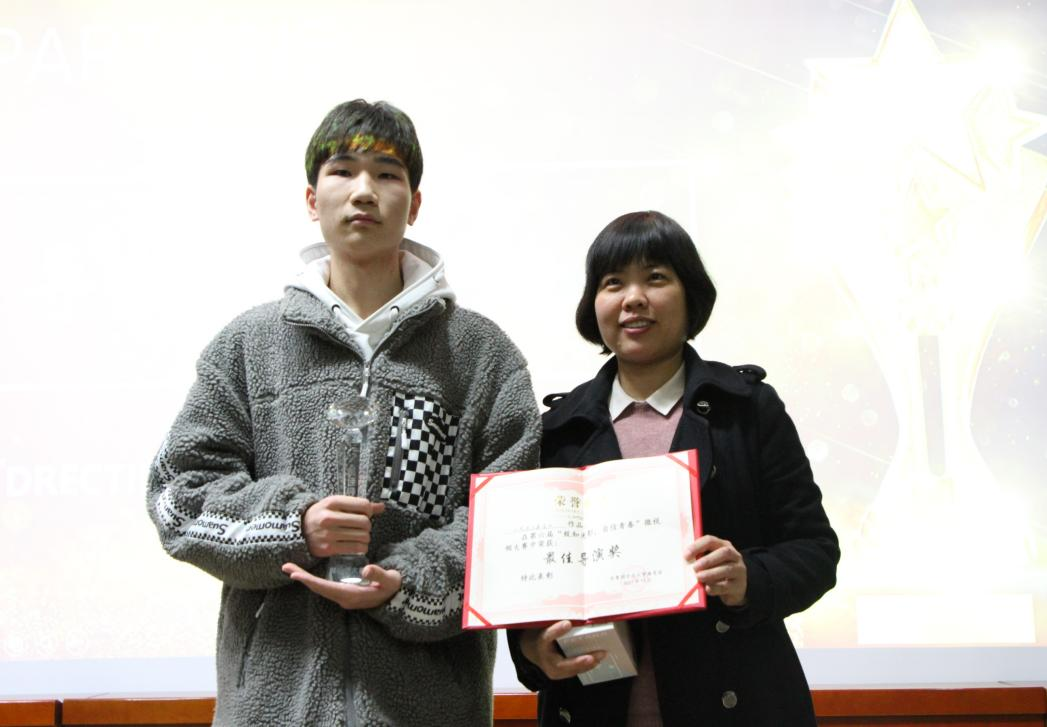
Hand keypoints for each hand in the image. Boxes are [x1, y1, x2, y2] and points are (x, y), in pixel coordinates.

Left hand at [281, 562, 401, 609]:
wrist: (398, 597)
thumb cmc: (393, 586)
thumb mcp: (389, 580)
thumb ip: (378, 575)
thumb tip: (366, 569)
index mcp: (351, 595)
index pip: (325, 587)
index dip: (309, 580)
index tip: (295, 574)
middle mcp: (344, 599)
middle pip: (318, 588)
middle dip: (302, 577)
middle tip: (285, 567)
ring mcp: (343, 597)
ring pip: (320, 588)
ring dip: (306, 579)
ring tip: (292, 569)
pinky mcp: (345, 594)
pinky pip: (325, 587)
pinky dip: (314, 581)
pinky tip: (308, 575)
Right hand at [302, 495, 385, 557]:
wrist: (299, 530)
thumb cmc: (323, 514)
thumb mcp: (337, 504)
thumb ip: (358, 505)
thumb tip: (382, 507)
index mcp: (332, 502)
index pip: (363, 505)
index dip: (368, 511)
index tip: (364, 514)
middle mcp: (329, 518)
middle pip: (364, 522)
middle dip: (368, 525)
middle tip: (362, 527)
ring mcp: (328, 534)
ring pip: (362, 536)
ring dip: (365, 537)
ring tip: (360, 536)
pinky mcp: (328, 549)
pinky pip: (356, 548)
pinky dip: (361, 547)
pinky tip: (357, 544)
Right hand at [518, 620, 605, 679]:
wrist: (532, 651)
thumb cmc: (541, 635)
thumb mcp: (544, 626)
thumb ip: (555, 621)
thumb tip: (574, 607)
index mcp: (539, 642)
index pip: (547, 636)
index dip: (557, 631)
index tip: (567, 623)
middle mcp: (545, 659)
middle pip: (562, 663)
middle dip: (579, 661)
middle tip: (592, 657)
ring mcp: (552, 670)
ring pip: (571, 670)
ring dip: (587, 664)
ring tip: (601, 656)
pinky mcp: (559, 675)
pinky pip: (574, 672)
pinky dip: (586, 666)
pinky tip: (597, 660)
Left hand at [684, 534, 747, 606]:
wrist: (736, 587)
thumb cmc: (719, 571)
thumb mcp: (712, 562)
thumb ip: (700, 559)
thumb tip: (685, 562)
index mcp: (724, 545)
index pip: (711, 541)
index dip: (698, 546)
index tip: (686, 555)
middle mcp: (734, 556)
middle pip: (723, 553)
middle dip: (707, 560)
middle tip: (694, 567)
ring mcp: (738, 570)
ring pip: (727, 569)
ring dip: (711, 573)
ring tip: (699, 577)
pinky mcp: (738, 586)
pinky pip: (727, 586)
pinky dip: (715, 587)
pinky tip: (707, 588)